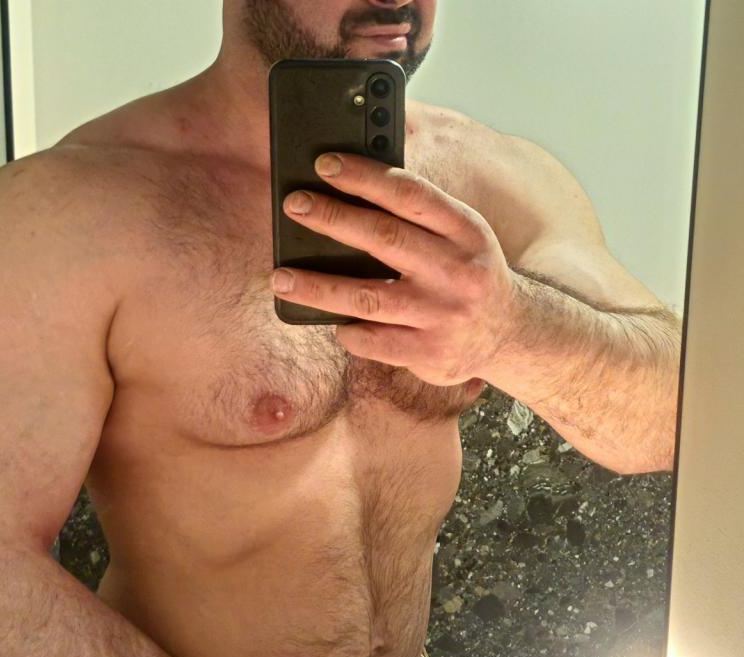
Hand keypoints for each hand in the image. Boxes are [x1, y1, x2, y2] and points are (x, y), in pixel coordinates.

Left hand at [271, 152, 519, 385]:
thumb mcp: (462, 236)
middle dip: (332, 218)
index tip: (326, 165)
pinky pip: (372, 341)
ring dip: (317, 287)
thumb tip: (348, 195)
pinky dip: (347, 330)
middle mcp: (456, 271)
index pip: (411, 194)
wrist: (512, 334)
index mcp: (465, 231)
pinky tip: (332, 321)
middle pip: (383, 239)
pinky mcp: (428, 353)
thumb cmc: (469, 274)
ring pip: (366, 297)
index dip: (365, 176)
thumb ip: (419, 217)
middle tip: (294, 205)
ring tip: (281, 278)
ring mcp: (441, 315)